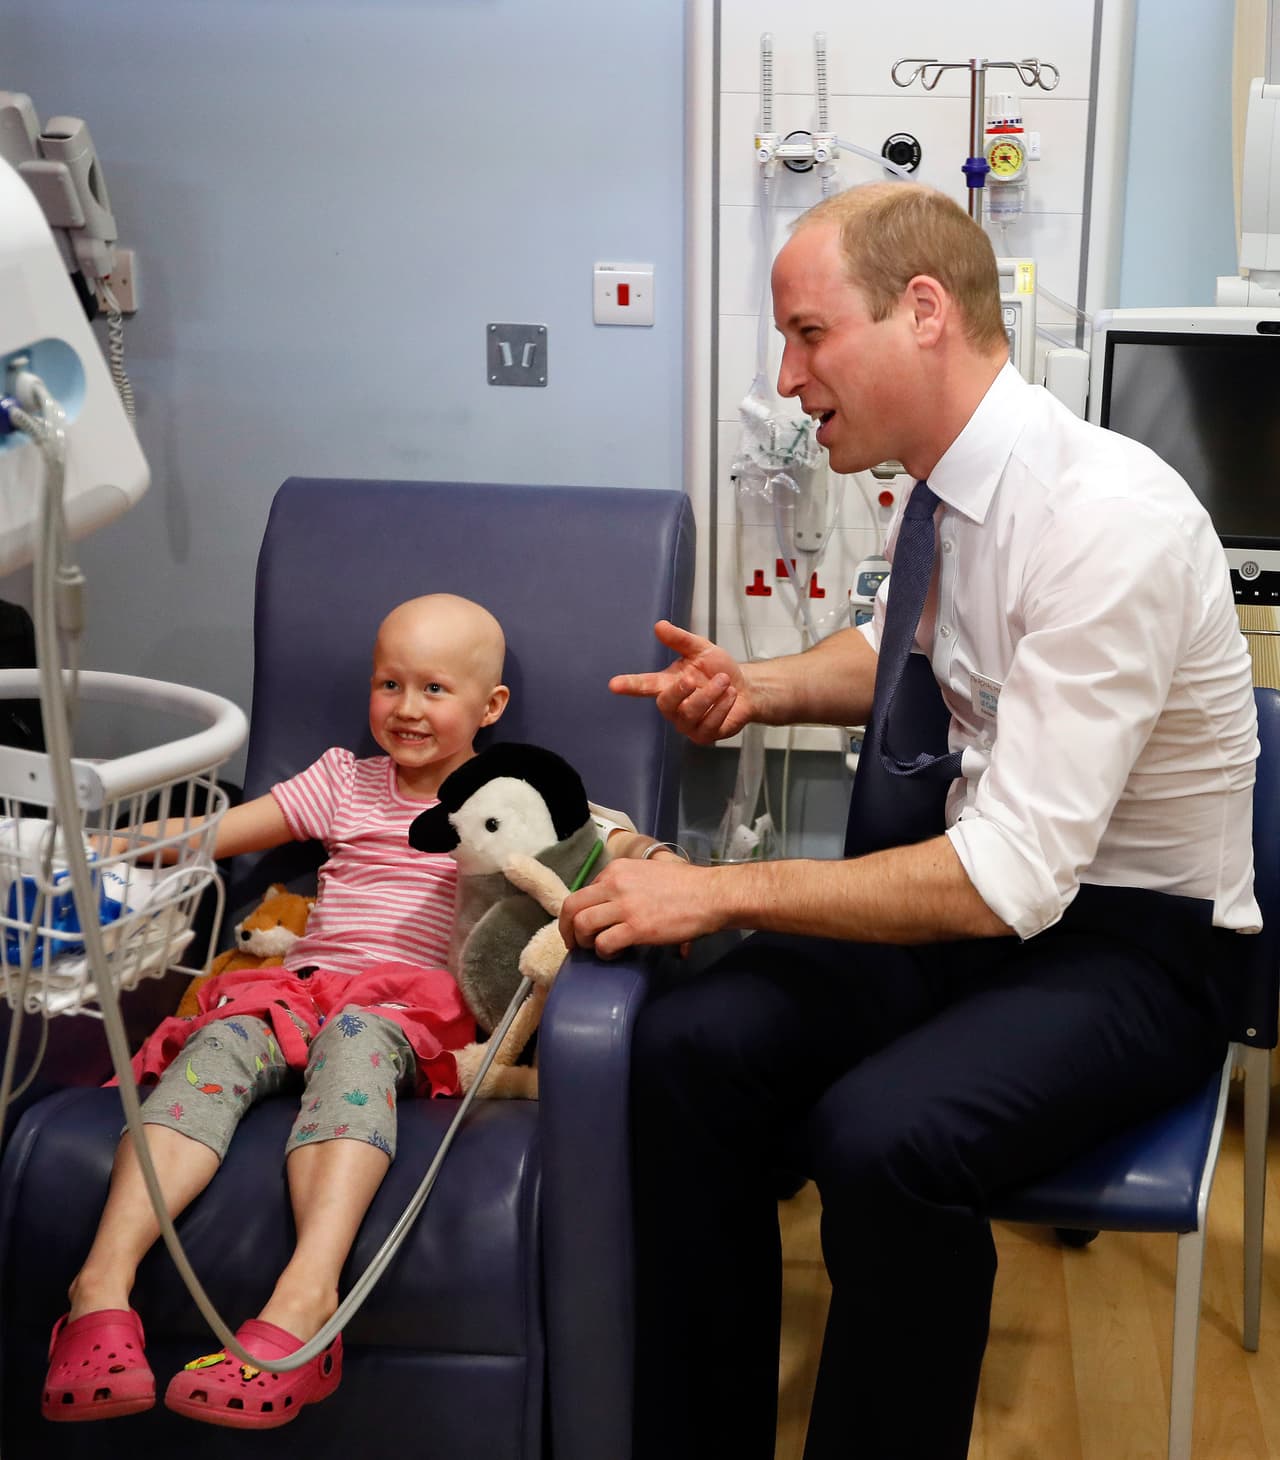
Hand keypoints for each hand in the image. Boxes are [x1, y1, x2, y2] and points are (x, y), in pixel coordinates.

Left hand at [559, 857, 717, 958]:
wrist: (711, 895)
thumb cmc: (686, 885)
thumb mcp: (649, 872)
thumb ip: (629, 884)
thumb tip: (619, 906)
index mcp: (617, 869)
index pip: (583, 891)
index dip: (580, 912)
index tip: (586, 926)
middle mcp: (615, 884)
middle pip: (571, 906)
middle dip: (566, 928)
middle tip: (575, 944)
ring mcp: (624, 906)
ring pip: (582, 925)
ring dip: (584, 942)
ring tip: (596, 950)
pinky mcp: (636, 928)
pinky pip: (604, 944)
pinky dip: (604, 953)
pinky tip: (615, 955)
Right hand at [610, 621, 753, 744]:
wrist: (745, 689)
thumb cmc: (718, 670)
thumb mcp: (700, 649)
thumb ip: (680, 639)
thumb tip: (660, 626)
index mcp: (667, 684)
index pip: (643, 685)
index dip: (629, 685)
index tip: (614, 684)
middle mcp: (673, 707)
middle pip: (665, 704)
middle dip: (681, 691)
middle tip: (694, 678)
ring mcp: (687, 724)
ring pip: (690, 714)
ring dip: (710, 695)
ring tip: (724, 681)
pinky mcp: (703, 736)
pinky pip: (708, 725)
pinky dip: (722, 707)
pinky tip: (729, 696)